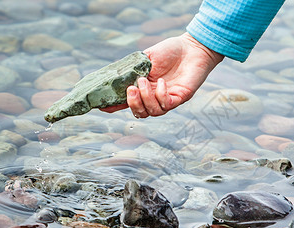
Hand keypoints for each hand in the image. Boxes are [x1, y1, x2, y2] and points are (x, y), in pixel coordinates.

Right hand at [100, 32, 223, 117]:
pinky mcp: (180, 98)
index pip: (127, 102)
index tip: (102, 107)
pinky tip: (162, 82)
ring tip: (144, 80)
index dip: (114, 107)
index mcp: (144, 89)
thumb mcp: (146, 58)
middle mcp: (154, 97)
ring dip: (145, 98)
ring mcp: (167, 99)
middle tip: (131, 89)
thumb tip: (114, 77)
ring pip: (152, 112)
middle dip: (132, 104)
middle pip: (140, 113)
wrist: (192, 47)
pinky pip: (167, 105)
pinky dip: (161, 95)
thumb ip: (132, 69)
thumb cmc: (170, 52)